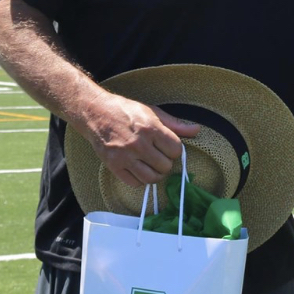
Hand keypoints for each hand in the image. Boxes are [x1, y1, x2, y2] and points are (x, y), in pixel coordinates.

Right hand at [81, 90, 199, 186]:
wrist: (96, 113)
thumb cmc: (126, 111)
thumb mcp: (153, 112)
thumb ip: (175, 125)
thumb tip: (197, 130)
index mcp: (151, 128)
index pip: (176, 150)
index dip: (175, 150)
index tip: (169, 147)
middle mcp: (138, 144)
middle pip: (165, 166)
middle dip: (166, 162)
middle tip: (160, 156)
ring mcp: (125, 156)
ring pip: (151, 178)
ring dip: (156, 174)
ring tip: (153, 166)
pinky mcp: (113, 166)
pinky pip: (134, 183)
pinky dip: (140, 180)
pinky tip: (140, 169)